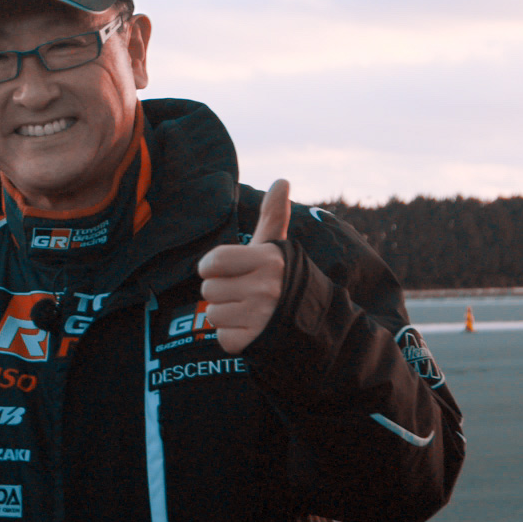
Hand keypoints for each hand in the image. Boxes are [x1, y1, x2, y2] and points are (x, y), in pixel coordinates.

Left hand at [197, 178, 291, 354]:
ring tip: (251, 313)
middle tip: (247, 295)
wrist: (314, 325)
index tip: (230, 271)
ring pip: (212, 314)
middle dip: (222, 292)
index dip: (213, 268)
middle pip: (208, 289)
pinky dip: (232, 336)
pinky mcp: (254, 341)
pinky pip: (221, 337)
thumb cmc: (283, 280)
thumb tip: (282, 180)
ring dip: (226, 315)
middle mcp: (265, 287)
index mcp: (268, 260)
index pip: (211, 262)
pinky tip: (252, 330)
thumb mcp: (277, 249)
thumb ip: (273, 216)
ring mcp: (261, 316)